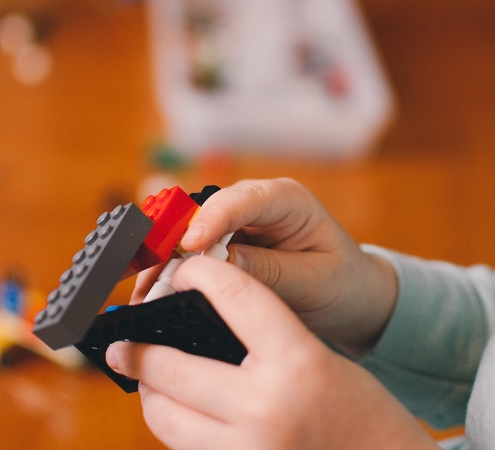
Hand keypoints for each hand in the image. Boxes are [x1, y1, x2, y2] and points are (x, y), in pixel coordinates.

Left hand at [108, 256, 435, 449]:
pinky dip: (174, 424)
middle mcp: (265, 410)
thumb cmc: (365, 412)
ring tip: (144, 374)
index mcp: (298, 364)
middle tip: (122, 339)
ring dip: (149, 390)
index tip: (184, 269)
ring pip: (164, 417)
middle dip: (139, 347)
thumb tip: (206, 318)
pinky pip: (184, 448)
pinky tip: (177, 408)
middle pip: (173, 365)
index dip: (202, 273)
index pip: (236, 297)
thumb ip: (268, 337)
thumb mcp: (322, 359)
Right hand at [134, 178, 397, 356]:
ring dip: (166, 260)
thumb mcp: (313, 281)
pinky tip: (155, 293)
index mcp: (288, 200)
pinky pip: (193, 251)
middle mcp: (257, 203)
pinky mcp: (227, 242)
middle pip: (205, 212)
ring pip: (190, 230)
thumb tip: (217, 264)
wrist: (351, 294)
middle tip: (150, 279)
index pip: (244, 200)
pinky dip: (173, 271)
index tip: (189, 246)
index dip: (212, 219)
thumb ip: (268, 270)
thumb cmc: (340, 282)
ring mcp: (239, 221)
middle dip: (174, 243)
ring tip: (144, 293)